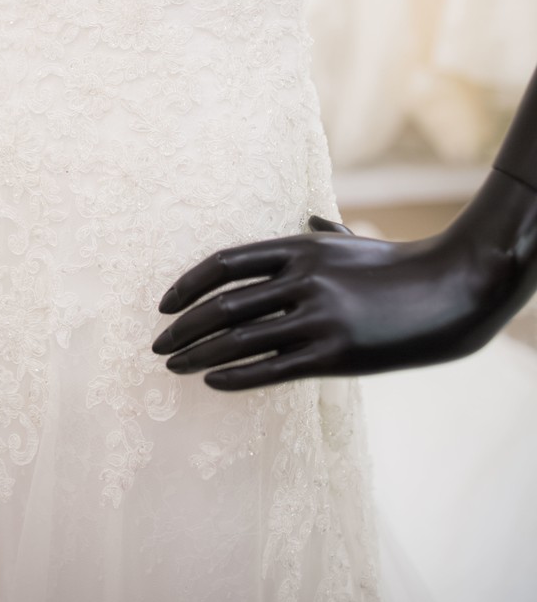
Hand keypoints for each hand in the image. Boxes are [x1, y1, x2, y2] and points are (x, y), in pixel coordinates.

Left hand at [151, 212, 516, 390]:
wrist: (445, 293)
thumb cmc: (393, 267)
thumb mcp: (350, 241)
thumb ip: (322, 234)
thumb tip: (312, 219)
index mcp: (297, 247)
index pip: (224, 264)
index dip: (188, 284)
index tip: (164, 305)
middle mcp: (301, 279)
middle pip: (223, 305)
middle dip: (183, 326)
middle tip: (157, 344)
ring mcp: (317, 317)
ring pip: (239, 341)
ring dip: (197, 354)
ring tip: (173, 366)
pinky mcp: (333, 355)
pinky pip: (270, 369)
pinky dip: (234, 376)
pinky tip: (210, 382)